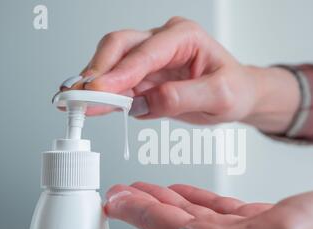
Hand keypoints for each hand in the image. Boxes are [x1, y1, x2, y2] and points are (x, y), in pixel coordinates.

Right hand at [60, 17, 298, 132]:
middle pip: (120, 47)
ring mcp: (151, 59)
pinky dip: (104, 97)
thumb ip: (185, 97)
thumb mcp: (220, 96)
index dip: (122, 71)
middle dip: (98, 71)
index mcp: (184, 36)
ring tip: (76, 103)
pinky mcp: (145, 78)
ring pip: (113, 65)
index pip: (146, 51)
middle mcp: (163, 42)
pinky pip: (119, 86)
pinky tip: (91, 107)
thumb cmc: (234, 89)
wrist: (237, 96)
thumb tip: (150, 101)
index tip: (102, 89)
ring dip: (94, 85)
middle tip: (81, 93)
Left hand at [104, 182, 312, 228]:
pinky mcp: (259, 220)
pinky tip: (184, 192)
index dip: (139, 214)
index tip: (115, 199)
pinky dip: (194, 198)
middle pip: (174, 224)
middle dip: (143, 207)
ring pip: (191, 216)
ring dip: (164, 202)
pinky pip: (216, 209)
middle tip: (119, 193)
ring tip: (143, 189)